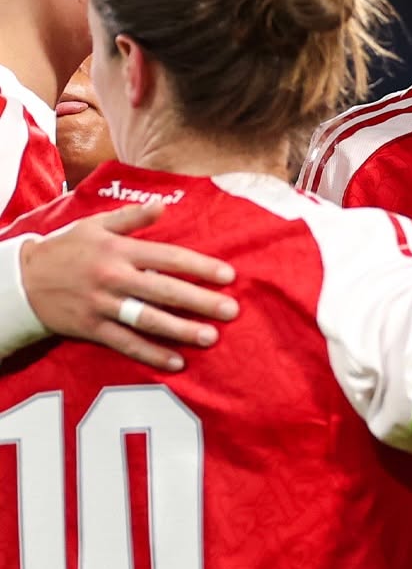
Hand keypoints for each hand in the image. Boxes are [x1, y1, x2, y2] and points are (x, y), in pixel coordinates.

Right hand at [19, 201, 237, 371]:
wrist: (22, 279)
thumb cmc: (66, 249)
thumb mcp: (95, 225)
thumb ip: (131, 217)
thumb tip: (163, 206)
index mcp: (119, 250)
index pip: (169, 258)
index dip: (200, 267)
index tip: (228, 276)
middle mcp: (113, 278)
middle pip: (165, 291)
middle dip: (201, 301)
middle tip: (231, 310)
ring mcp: (103, 305)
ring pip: (148, 320)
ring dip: (181, 330)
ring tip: (210, 337)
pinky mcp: (92, 328)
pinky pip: (126, 343)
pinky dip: (151, 354)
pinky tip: (176, 361)